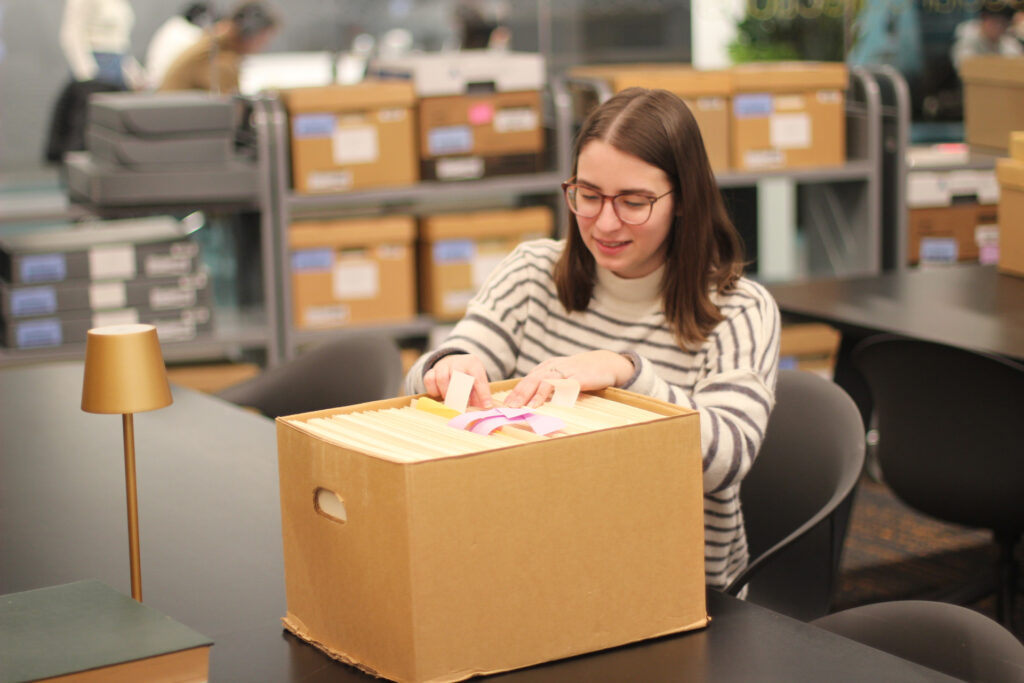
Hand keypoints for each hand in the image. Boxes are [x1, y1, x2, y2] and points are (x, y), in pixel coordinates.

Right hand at [423, 354, 492, 408]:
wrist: (453, 362)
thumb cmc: (468, 377)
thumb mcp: (477, 382)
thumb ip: (480, 395)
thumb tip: (485, 409)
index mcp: (473, 364)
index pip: (479, 378)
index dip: (483, 393)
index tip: (486, 406)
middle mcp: (458, 362)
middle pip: (458, 376)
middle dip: (460, 394)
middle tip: (462, 407)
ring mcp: (443, 365)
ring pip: (442, 378)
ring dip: (446, 393)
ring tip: (450, 403)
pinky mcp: (431, 370)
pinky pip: (429, 380)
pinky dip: (434, 390)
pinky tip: (439, 395)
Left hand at [504, 351, 634, 408]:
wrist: (607, 362)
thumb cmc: (584, 371)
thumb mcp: (563, 375)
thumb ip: (548, 385)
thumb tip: (532, 401)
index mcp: (548, 367)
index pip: (527, 379)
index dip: (515, 392)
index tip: (504, 405)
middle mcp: (554, 367)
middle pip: (531, 380)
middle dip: (517, 394)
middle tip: (507, 408)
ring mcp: (566, 371)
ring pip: (542, 381)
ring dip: (529, 395)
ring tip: (520, 407)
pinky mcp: (578, 377)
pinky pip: (560, 385)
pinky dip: (549, 394)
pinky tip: (541, 403)